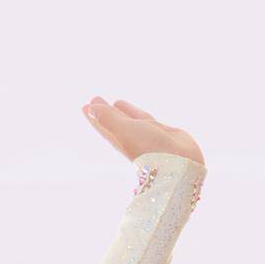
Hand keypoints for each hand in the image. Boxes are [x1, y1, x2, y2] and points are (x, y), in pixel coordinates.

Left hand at [84, 98, 203, 167]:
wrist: (179, 163)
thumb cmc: (149, 149)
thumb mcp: (125, 131)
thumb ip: (109, 119)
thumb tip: (90, 108)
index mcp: (120, 140)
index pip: (103, 125)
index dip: (94, 116)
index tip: (85, 106)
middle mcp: (131, 138)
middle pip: (114, 121)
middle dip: (105, 111)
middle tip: (95, 100)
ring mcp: (146, 135)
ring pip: (131, 120)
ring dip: (122, 112)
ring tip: (115, 102)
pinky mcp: (161, 132)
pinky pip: (146, 120)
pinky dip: (140, 115)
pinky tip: (139, 113)